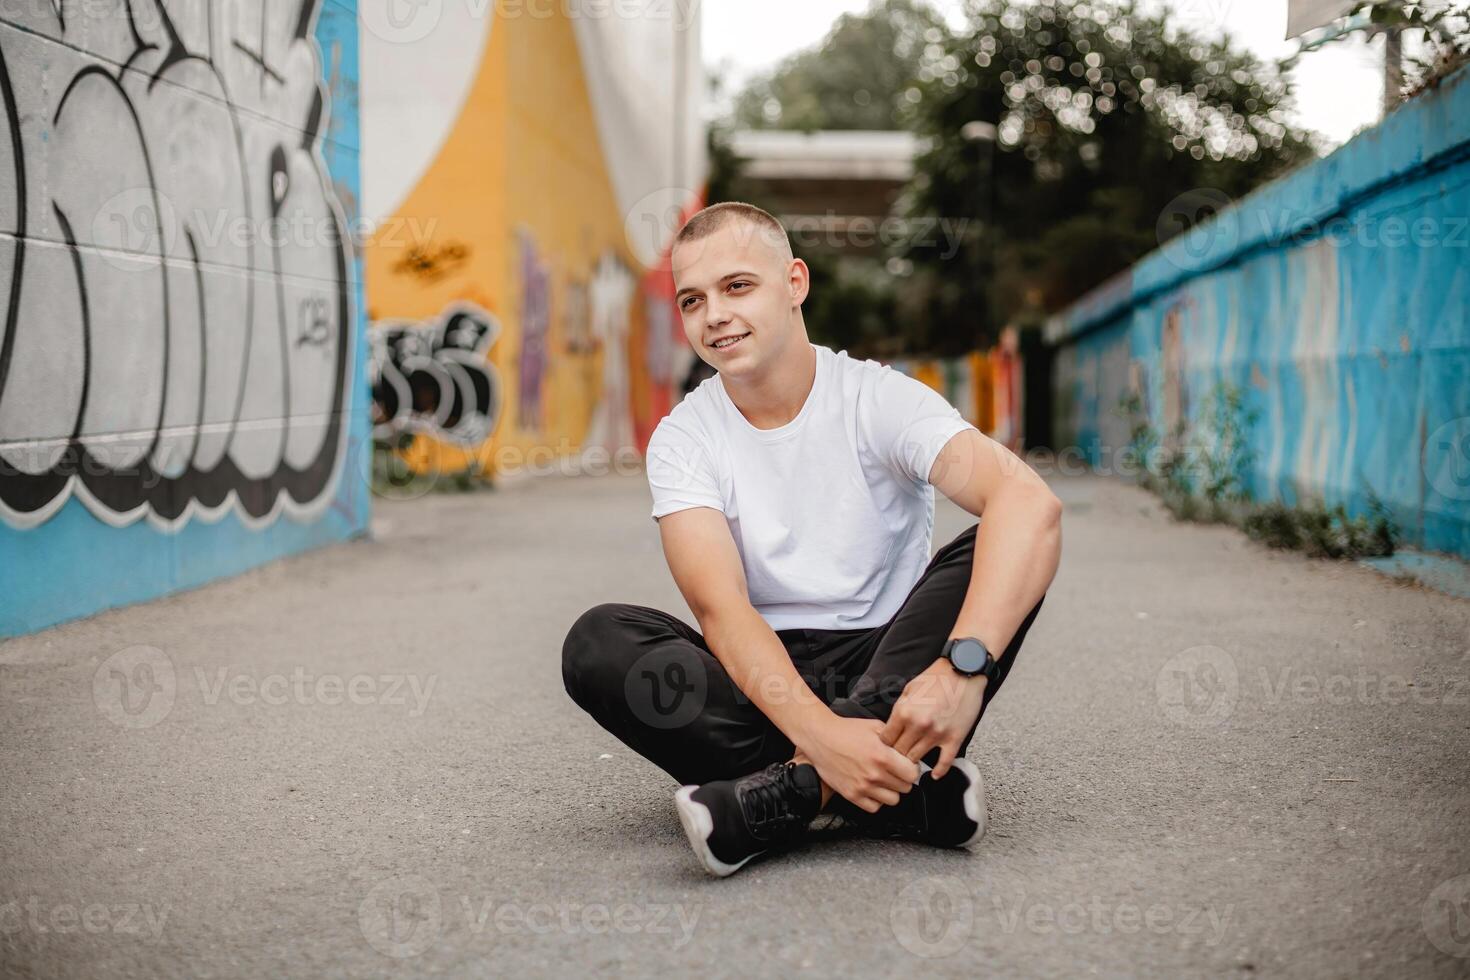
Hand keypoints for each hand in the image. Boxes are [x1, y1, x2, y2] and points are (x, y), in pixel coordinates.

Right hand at [798, 714, 919, 812]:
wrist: (821, 737)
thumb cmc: (846, 731)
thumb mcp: (875, 726)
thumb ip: (895, 739)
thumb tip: (909, 750)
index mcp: (882, 756)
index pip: (912, 774)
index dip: (912, 768)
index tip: (906, 765)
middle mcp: (873, 774)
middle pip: (905, 788)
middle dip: (902, 778)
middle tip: (894, 771)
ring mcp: (862, 787)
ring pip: (893, 800)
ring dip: (891, 790)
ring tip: (884, 780)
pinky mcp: (851, 795)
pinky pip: (874, 807)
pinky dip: (876, 800)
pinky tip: (873, 788)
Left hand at [880, 659, 987, 777]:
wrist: (963, 670)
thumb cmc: (935, 678)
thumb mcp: (910, 689)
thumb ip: (899, 709)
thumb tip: (891, 727)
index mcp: (904, 712)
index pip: (886, 740)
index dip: (884, 746)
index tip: (886, 749)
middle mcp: (918, 725)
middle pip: (899, 753)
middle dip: (895, 757)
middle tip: (896, 760)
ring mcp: (937, 734)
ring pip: (917, 760)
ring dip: (913, 764)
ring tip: (911, 767)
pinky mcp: (954, 738)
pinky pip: (944, 763)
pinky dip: (938, 772)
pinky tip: (934, 775)